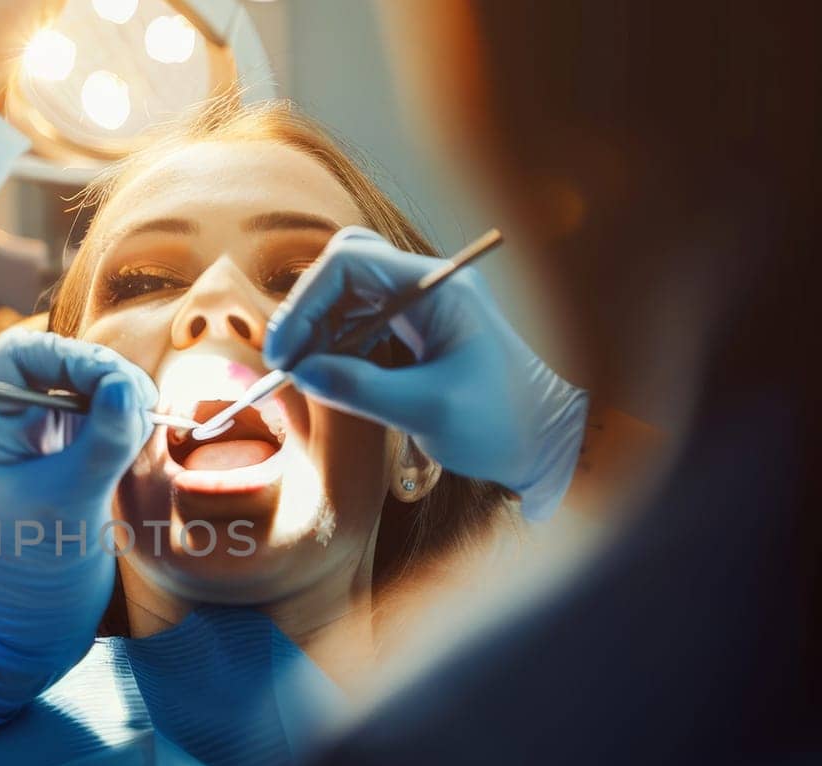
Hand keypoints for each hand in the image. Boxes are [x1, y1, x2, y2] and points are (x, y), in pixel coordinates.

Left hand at [0, 328, 155, 721]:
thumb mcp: (69, 502)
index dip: (72, 356)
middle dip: (104, 376)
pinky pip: (101, 417)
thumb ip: (100, 441)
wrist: (26, 628)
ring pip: (85, 387)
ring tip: (143, 432)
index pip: (20, 355)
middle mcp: (4, 423)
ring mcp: (37, 439)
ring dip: (121, 400)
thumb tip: (130, 385)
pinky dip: (126, 422)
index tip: (116, 384)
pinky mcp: (67, 457)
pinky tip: (140, 445)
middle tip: (142, 408)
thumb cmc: (29, 573)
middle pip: (59, 363)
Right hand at [266, 227, 587, 519]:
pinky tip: (328, 372)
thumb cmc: (499, 424)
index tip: (282, 354)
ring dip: (318, 328)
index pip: (349, 263)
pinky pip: (363, 316)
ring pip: (349, 292)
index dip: (304, 302)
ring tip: (302, 374)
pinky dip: (337, 341)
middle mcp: (427, 284)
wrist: (545, 441)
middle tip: (287, 362)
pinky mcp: (419, 326)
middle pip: (345, 268)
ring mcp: (423, 303)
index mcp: (436, 288)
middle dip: (308, 310)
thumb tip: (302, 373)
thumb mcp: (426, 411)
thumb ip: (360, 388)